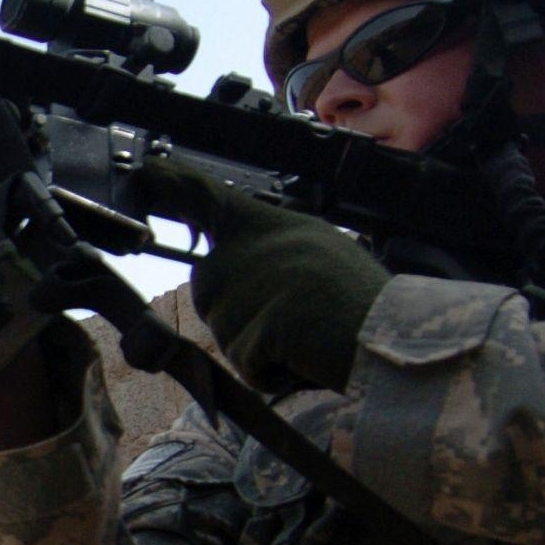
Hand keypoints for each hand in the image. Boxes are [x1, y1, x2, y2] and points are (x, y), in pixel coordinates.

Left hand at [150, 163, 389, 392]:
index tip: (147, 170)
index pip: (212, 199)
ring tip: (306, 336)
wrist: (396, 338)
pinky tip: (306, 357)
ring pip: (225, 333)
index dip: (177, 185)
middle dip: (239, 316)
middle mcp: (255, 247)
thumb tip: (216, 266)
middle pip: (208, 290)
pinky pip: (245, 364)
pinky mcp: (256, 328)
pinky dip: (272, 374)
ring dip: (258, 349)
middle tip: (296, 319)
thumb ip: (266, 251)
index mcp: (272, 225)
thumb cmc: (360, 303)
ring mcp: (253, 287)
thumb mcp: (314, 251)